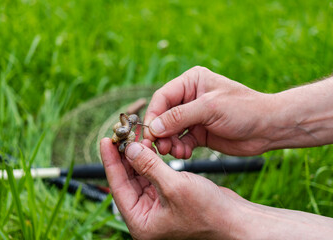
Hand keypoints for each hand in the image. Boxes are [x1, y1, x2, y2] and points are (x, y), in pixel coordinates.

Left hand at [100, 138, 244, 239]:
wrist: (235, 221)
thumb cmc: (208, 213)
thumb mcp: (174, 187)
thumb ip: (148, 167)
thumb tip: (129, 149)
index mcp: (141, 221)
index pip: (118, 186)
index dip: (110, 161)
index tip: (105, 140)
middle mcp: (146, 215)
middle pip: (127, 179)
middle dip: (125, 155)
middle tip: (122, 133)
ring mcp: (157, 206)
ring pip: (140, 175)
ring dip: (138, 155)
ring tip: (135, 134)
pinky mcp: (168, 196)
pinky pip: (153, 175)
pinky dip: (151, 160)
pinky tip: (149, 145)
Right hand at [144, 67, 332, 155]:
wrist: (268, 128)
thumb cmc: (244, 110)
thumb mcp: (210, 109)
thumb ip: (179, 117)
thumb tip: (153, 127)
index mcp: (191, 82)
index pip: (162, 98)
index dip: (153, 115)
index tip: (149, 134)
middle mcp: (190, 98)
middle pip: (163, 115)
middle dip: (160, 132)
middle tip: (160, 148)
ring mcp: (194, 116)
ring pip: (170, 130)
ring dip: (169, 143)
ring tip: (175, 153)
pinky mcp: (199, 132)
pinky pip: (181, 140)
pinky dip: (180, 148)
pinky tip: (185, 154)